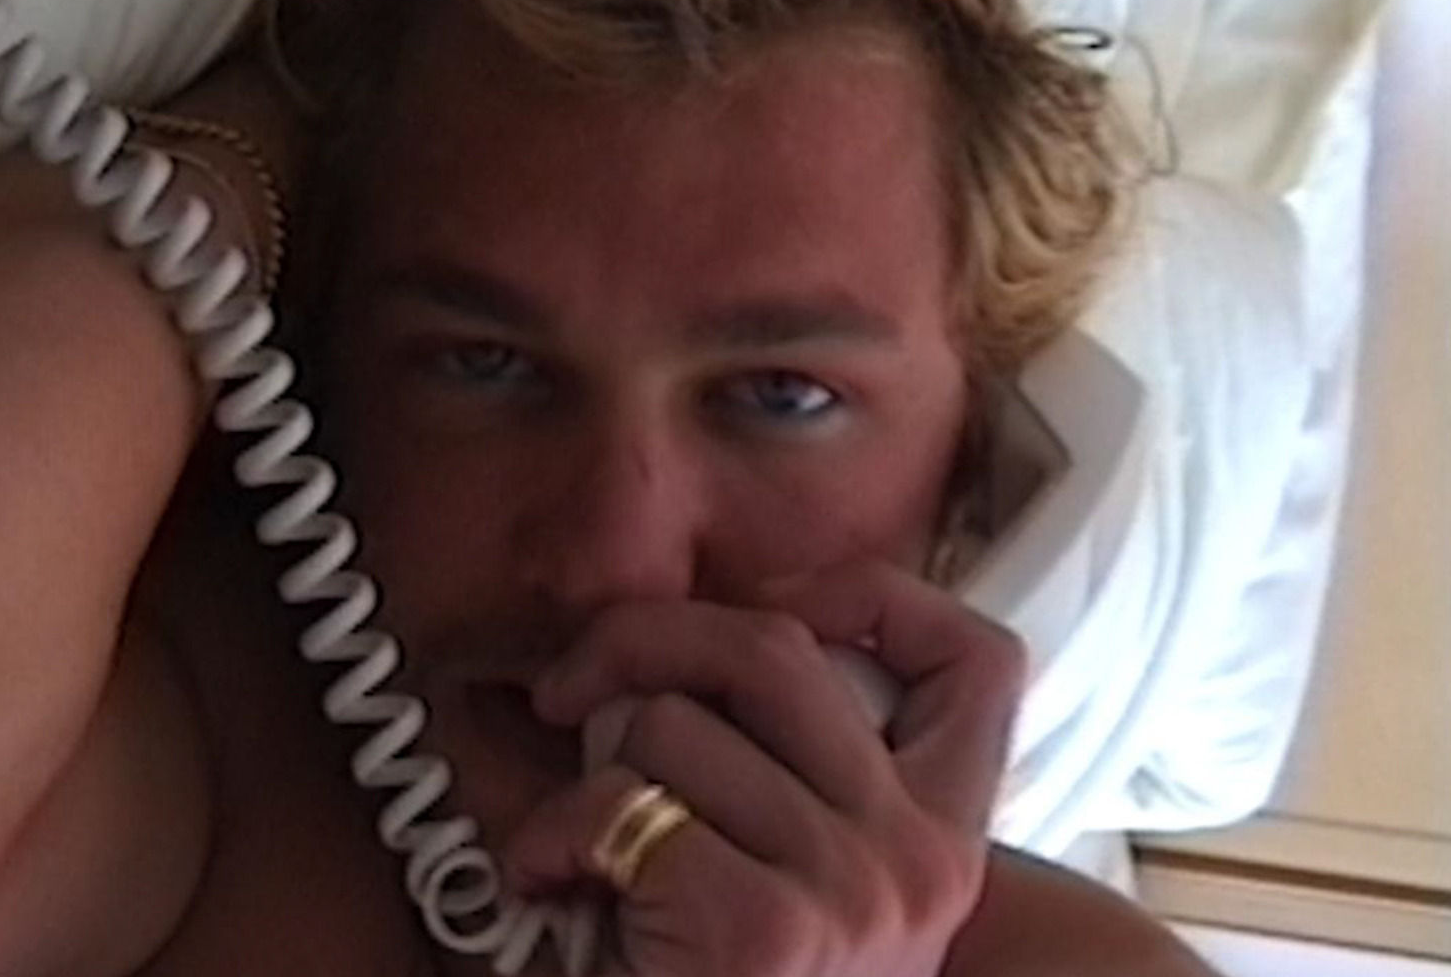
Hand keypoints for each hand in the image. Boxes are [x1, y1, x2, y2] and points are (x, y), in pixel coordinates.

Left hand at [503, 563, 1026, 976]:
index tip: (779, 605)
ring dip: (591, 769)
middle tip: (573, 690)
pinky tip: (547, 881)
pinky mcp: (762, 928)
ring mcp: (849, 888)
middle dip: (644, 638)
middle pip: (776, 647)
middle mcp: (916, 855)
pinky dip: (551, 834)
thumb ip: (787, 771)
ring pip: (671, 723)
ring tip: (582, 843)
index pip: (978, 663)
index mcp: (944, 836)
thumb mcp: (800, 876)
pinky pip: (619, 804)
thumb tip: (676, 653)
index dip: (876, 597)